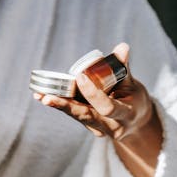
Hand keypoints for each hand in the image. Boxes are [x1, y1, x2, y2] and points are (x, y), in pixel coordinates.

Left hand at [34, 43, 155, 140]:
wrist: (136, 123)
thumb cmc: (135, 99)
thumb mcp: (133, 85)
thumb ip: (124, 67)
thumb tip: (122, 47)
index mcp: (126, 115)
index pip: (107, 107)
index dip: (93, 94)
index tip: (80, 77)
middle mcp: (111, 126)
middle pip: (85, 116)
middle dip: (65, 106)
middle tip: (47, 97)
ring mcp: (99, 129)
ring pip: (76, 115)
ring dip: (58, 104)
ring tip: (40, 95)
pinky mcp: (89, 126)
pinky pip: (73, 114)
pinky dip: (59, 104)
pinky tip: (42, 96)